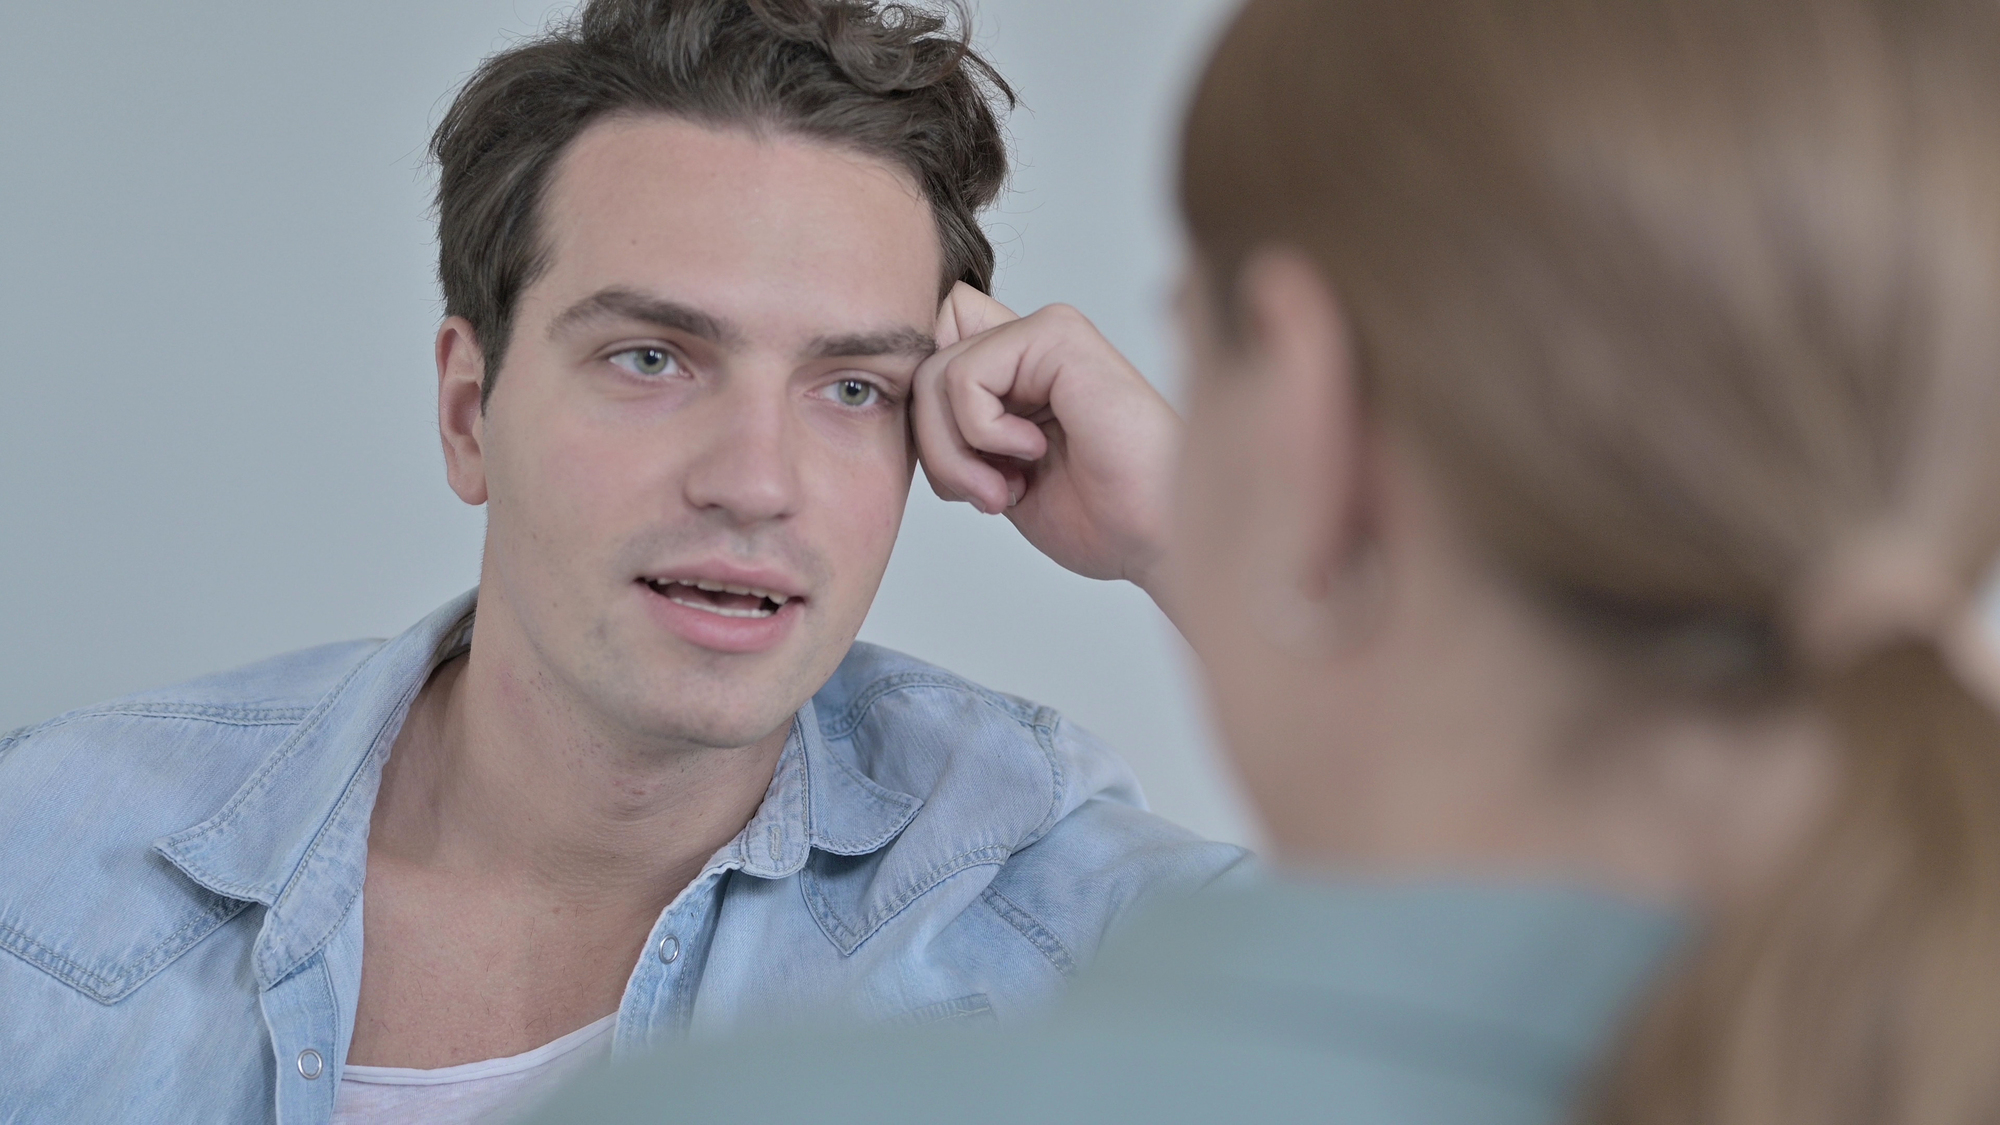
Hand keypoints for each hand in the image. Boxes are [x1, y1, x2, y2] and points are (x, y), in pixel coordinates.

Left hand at [914, 283, 1181, 600]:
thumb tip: (897, 389)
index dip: (922, 407)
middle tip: (983, 492)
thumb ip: (955, 428)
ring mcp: (1047, 333)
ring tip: (1007, 487)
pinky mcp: (1057, 335)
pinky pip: (964, 374)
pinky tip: (1033, 455)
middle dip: (932, 441)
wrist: (1161, 538)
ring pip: (932, 371)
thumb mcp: (998, 474)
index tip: (963, 473)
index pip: (929, 344)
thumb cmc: (1102, 517)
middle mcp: (1032, 341)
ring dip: (955, 450)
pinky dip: (980, 433)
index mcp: (1021, 369)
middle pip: (919, 360)